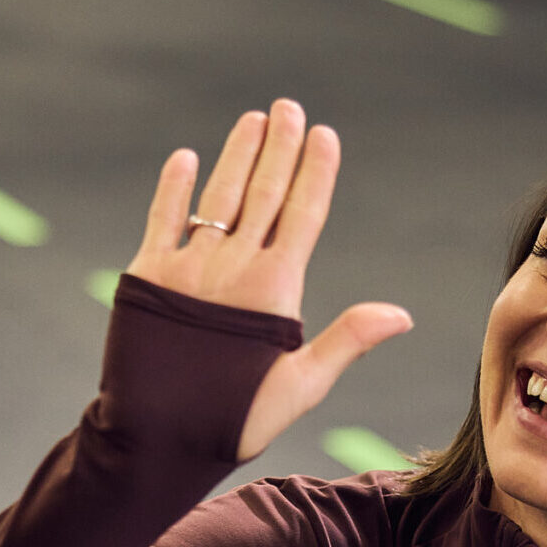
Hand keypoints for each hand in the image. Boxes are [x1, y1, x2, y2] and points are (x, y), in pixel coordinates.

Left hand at [127, 99, 411, 460]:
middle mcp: (232, 268)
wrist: (153, 437)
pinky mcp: (146, 275)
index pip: (303, 215)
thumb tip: (401, 315)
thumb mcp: (301, 386)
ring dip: (236, 155)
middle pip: (263, 193)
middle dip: (279, 148)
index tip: (324, 135)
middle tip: (289, 109)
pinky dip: (175, 188)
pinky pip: (163, 219)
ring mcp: (187, 267)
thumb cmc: (235, 419)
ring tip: (252, 120)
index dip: (315, 172)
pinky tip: (186, 159)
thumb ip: (347, 340)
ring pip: (218, 197)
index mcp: (274, 291)